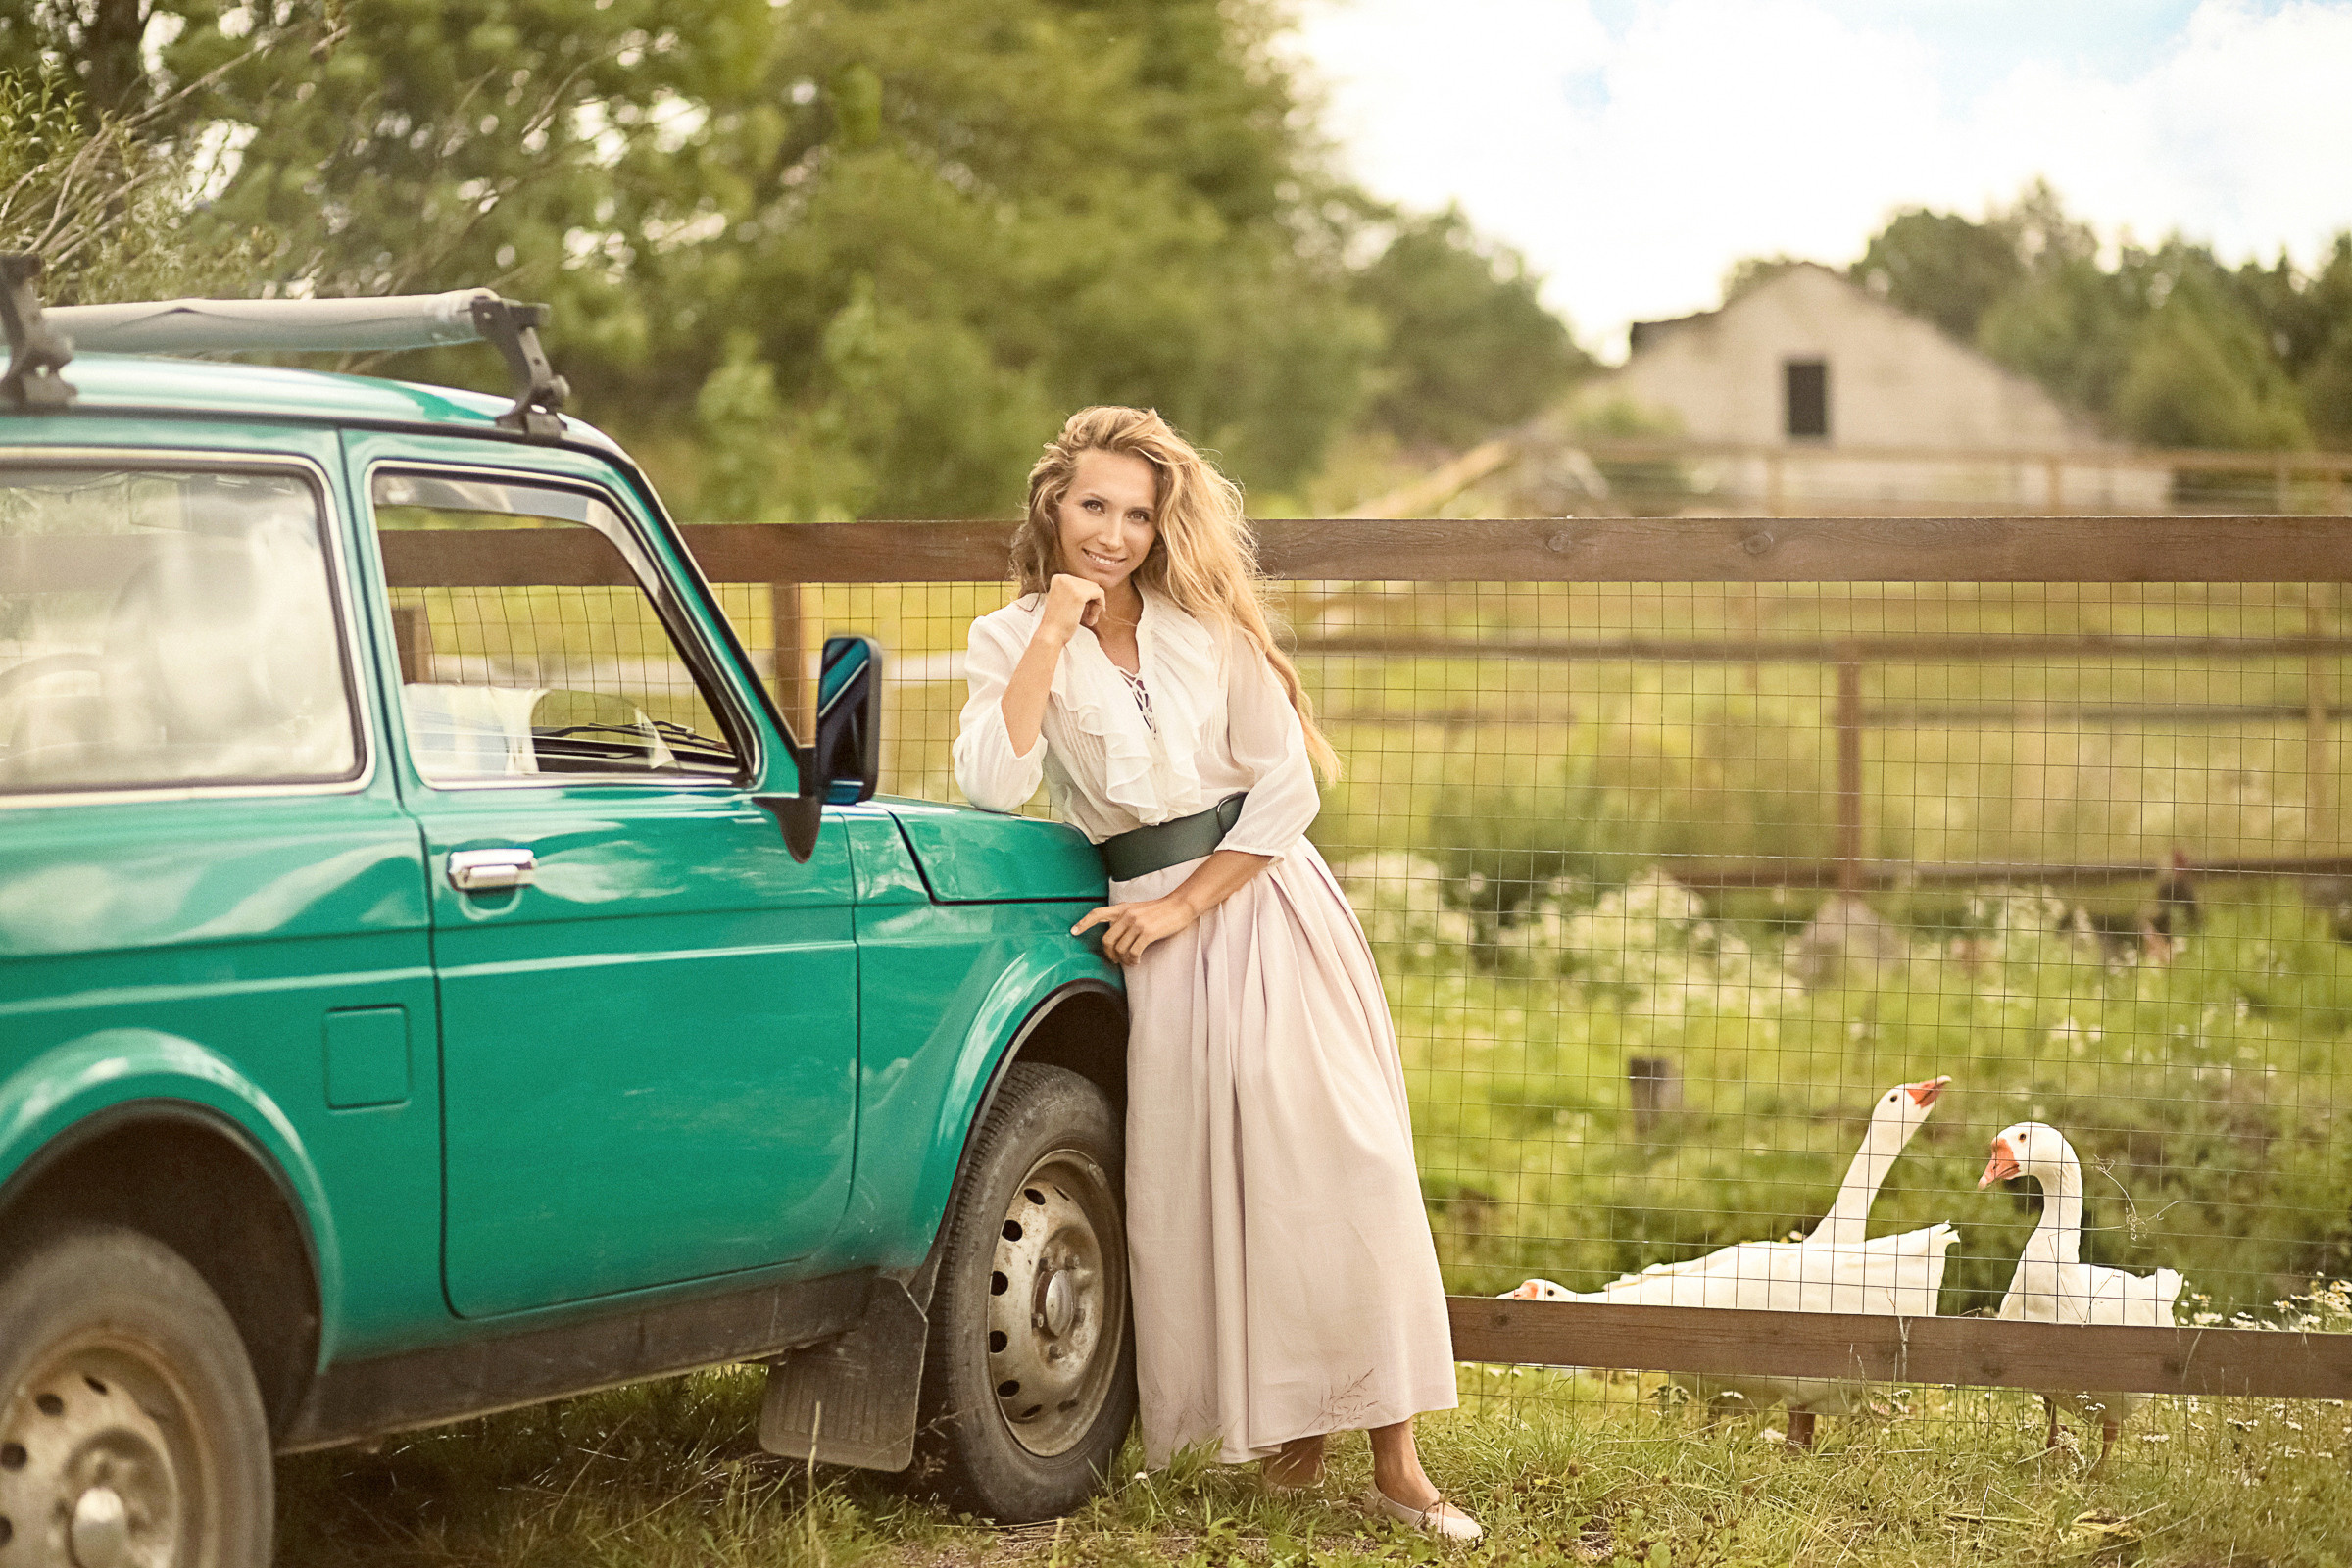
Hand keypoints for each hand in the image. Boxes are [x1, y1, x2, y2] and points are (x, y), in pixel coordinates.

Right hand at [1040, 573, 1106, 642]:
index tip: (1084, 612)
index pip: (1082, 583)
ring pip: (1096, 590)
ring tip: (1089, 620)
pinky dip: (1099, 606)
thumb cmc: (1058, 623)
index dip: (1087, 599)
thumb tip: (1096, 588)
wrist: (1050, 635)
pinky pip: (1100, 594)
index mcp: (1059, 578)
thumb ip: (1074, 592)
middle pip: (1090, 585)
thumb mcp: (1063, 600)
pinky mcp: (1080, 594)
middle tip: (1088, 619)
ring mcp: (1071, 585)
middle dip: (1092, 603)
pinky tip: (1091, 619)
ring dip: (1095, 607)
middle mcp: (1064, 578)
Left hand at [1071, 894, 1200, 965]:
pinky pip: (1133, 952)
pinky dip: (1133, 960)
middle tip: (1116, 960)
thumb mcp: (1139, 908)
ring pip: (1120, 949)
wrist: (1180, 906)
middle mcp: (1127, 915)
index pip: (1097, 914)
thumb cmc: (1161, 910)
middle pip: (1107, 940)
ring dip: (1124, 960)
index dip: (1083, 923)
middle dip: (1109, 954)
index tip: (1073, 932)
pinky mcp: (1147, 933)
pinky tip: (1137, 960)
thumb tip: (1116, 929)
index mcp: (1123, 908)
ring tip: (1131, 961)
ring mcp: (1137, 923)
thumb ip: (1126, 916)